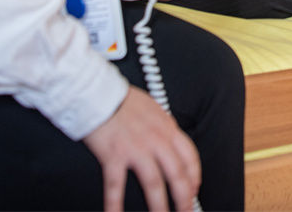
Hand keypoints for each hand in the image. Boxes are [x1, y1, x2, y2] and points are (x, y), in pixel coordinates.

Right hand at [83, 86, 200, 211]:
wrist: (97, 92)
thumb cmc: (122, 99)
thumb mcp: (153, 108)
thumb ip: (163, 125)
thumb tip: (170, 137)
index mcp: (167, 127)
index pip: (189, 156)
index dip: (194, 176)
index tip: (194, 190)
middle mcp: (156, 140)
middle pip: (177, 174)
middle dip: (184, 197)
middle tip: (186, 211)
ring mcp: (136, 149)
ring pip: (154, 184)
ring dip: (159, 205)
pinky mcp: (114, 156)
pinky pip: (116, 186)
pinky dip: (115, 205)